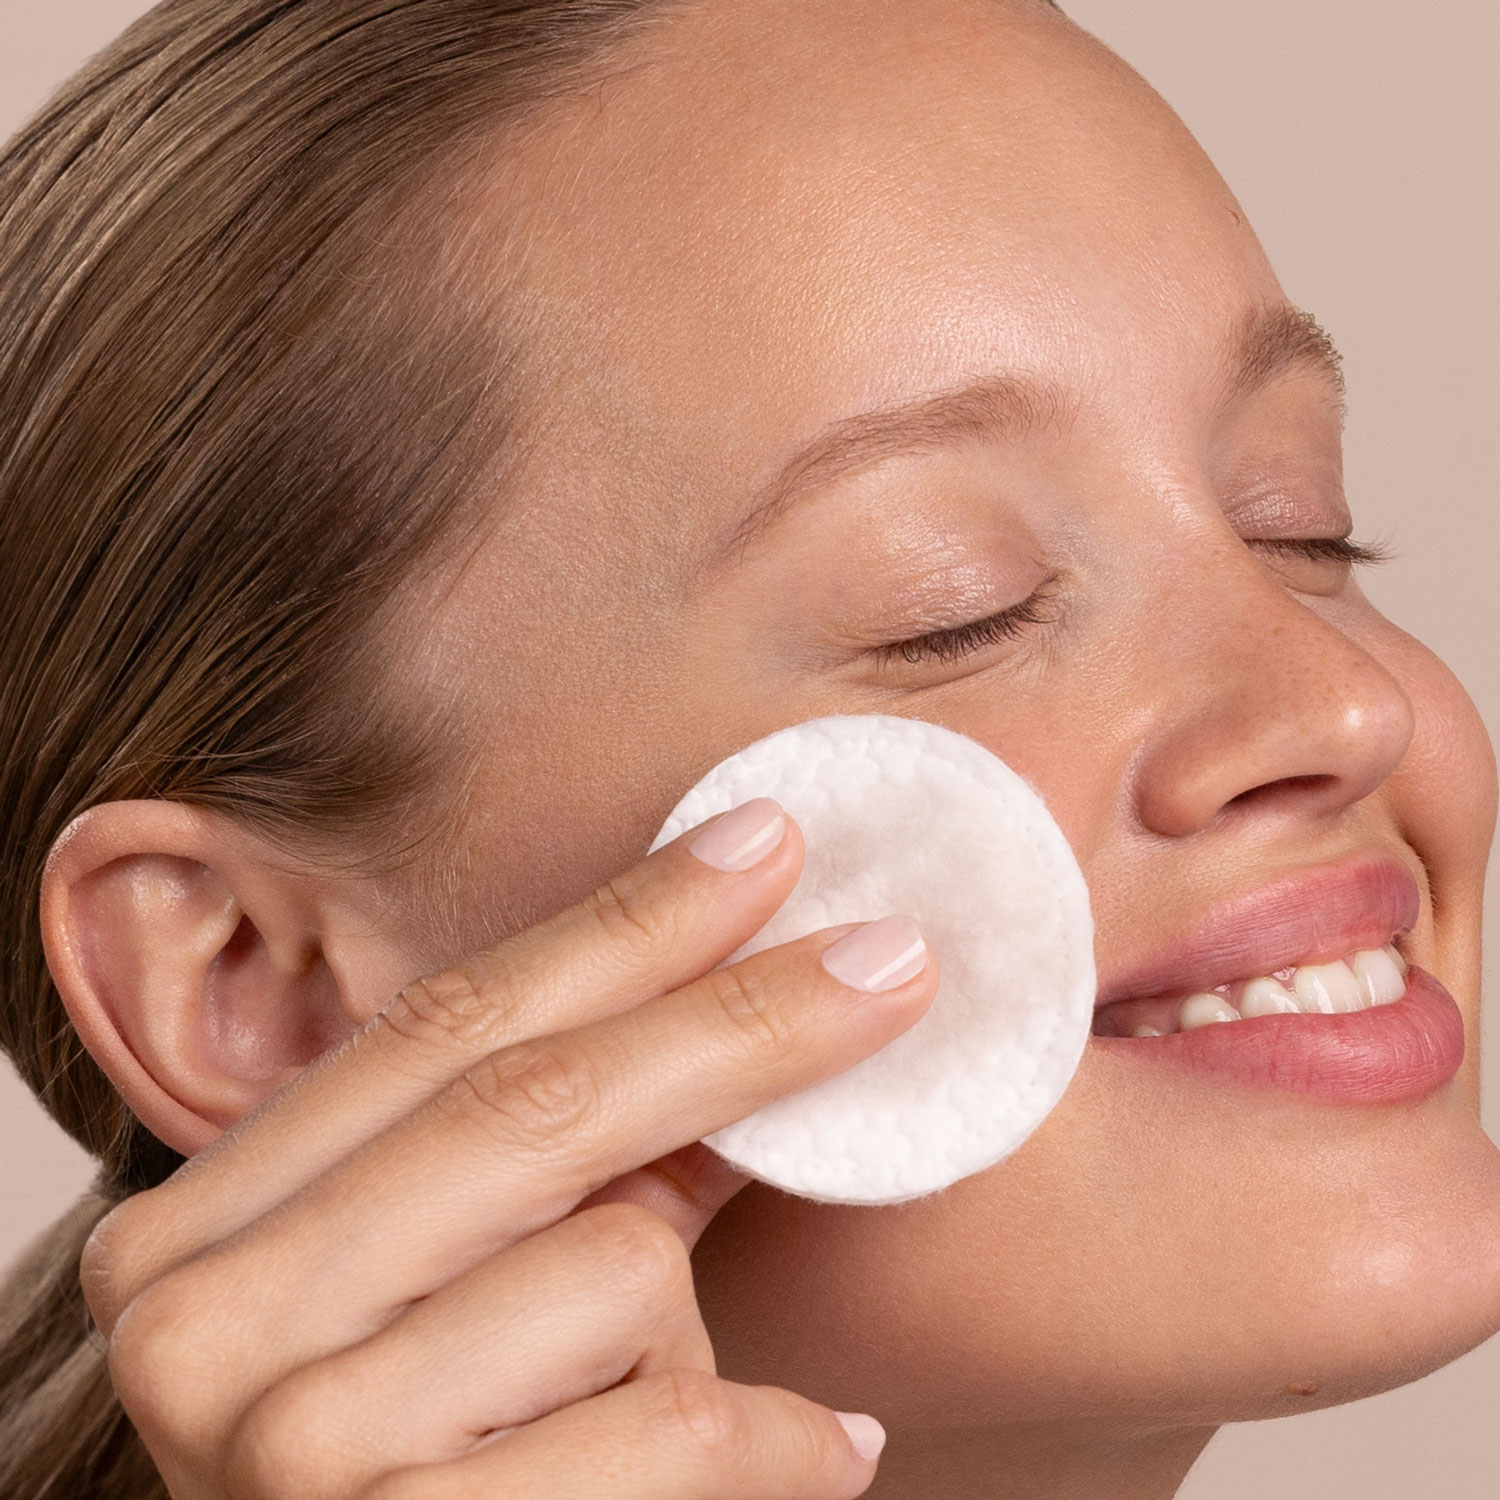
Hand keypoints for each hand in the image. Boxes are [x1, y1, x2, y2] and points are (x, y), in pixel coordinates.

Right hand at [80, 797, 935, 1497]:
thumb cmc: (466, 1459)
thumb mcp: (493, 1283)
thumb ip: (579, 1155)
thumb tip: (754, 984)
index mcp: (200, 1229)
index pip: (442, 1028)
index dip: (621, 924)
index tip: (764, 845)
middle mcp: (199, 1328)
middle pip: (526, 1104)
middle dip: (738, 1017)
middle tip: (894, 957)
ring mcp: (280, 1451)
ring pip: (611, 1266)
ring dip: (691, 1323)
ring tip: (674, 1389)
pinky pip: (677, 1426)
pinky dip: (784, 1435)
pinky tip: (822, 1447)